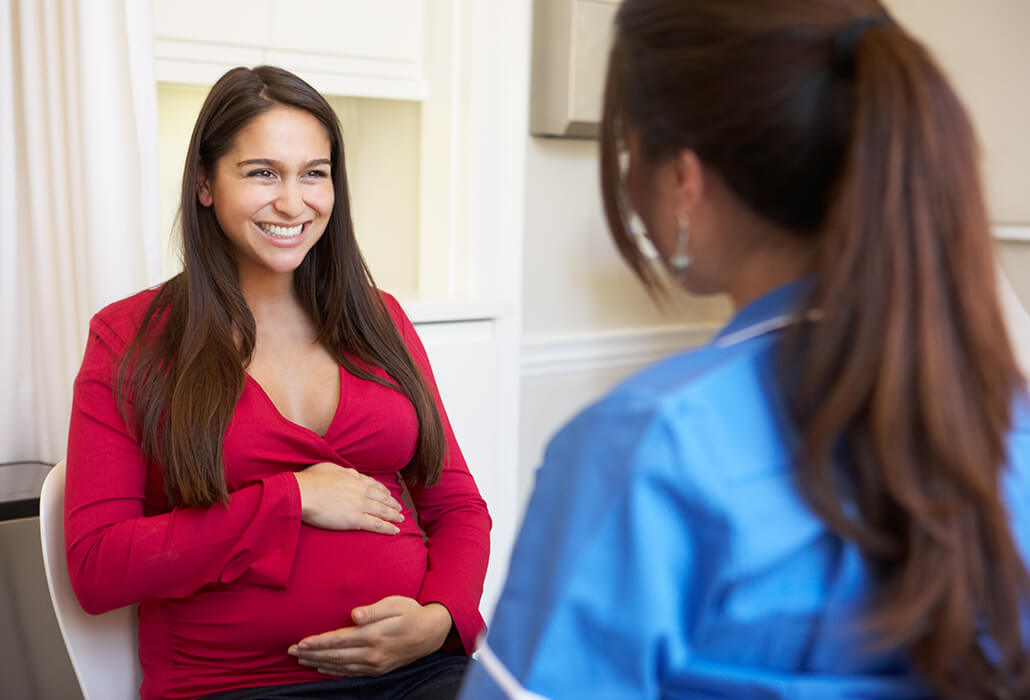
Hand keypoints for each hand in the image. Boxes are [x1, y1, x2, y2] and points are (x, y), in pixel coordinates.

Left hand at [288, 596, 452, 676]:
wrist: (430, 634)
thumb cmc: (410, 613)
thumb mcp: (395, 604)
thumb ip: (374, 610)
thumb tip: (354, 614)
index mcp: (374, 635)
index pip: (339, 640)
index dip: (318, 642)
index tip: (300, 642)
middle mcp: (372, 654)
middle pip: (336, 656)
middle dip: (312, 653)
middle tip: (291, 651)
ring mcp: (375, 665)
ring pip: (341, 667)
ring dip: (319, 663)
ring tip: (301, 660)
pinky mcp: (377, 670)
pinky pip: (350, 673)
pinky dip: (334, 671)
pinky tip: (323, 667)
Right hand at [293, 462, 403, 533]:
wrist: (302, 492)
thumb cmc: (309, 480)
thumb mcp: (328, 468)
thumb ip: (340, 471)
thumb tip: (345, 472)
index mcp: (354, 477)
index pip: (374, 485)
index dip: (383, 491)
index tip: (388, 495)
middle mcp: (360, 490)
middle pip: (382, 498)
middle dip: (392, 504)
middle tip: (399, 509)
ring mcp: (359, 504)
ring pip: (382, 511)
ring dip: (394, 516)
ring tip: (401, 520)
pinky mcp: (355, 519)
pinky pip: (376, 524)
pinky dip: (388, 528)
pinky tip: (395, 531)